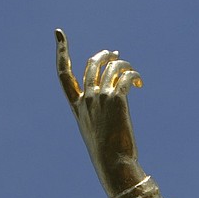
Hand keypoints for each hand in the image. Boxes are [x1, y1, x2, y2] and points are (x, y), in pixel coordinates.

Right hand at [56, 29, 145, 194]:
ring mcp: (100, 98)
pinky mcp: (116, 100)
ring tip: (133, 72)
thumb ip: (102, 114)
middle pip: (91, 65)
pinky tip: (139, 83)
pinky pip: (125, 77)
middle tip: (114, 54)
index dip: (61, 52)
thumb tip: (116, 102)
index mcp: (76, 107)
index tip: (59, 34)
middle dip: (103, 56)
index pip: (63, 74)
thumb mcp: (99, 131)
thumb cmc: (108, 154)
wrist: (113, 163)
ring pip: (110, 68)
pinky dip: (133, 75)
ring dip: (122, 64)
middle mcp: (85, 99)